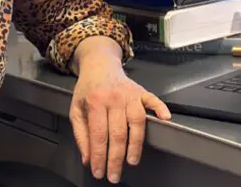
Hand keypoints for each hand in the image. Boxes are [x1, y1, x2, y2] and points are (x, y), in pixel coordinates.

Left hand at [69, 56, 170, 183]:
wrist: (99, 65)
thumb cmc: (88, 89)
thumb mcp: (76, 110)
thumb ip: (81, 135)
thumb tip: (87, 159)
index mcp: (95, 101)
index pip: (98, 135)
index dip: (99, 156)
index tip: (99, 171)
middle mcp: (114, 98)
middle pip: (118, 133)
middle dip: (116, 158)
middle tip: (114, 175)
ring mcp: (130, 94)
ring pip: (137, 122)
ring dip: (135, 144)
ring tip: (132, 161)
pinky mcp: (141, 91)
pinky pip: (153, 100)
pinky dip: (160, 109)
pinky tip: (164, 119)